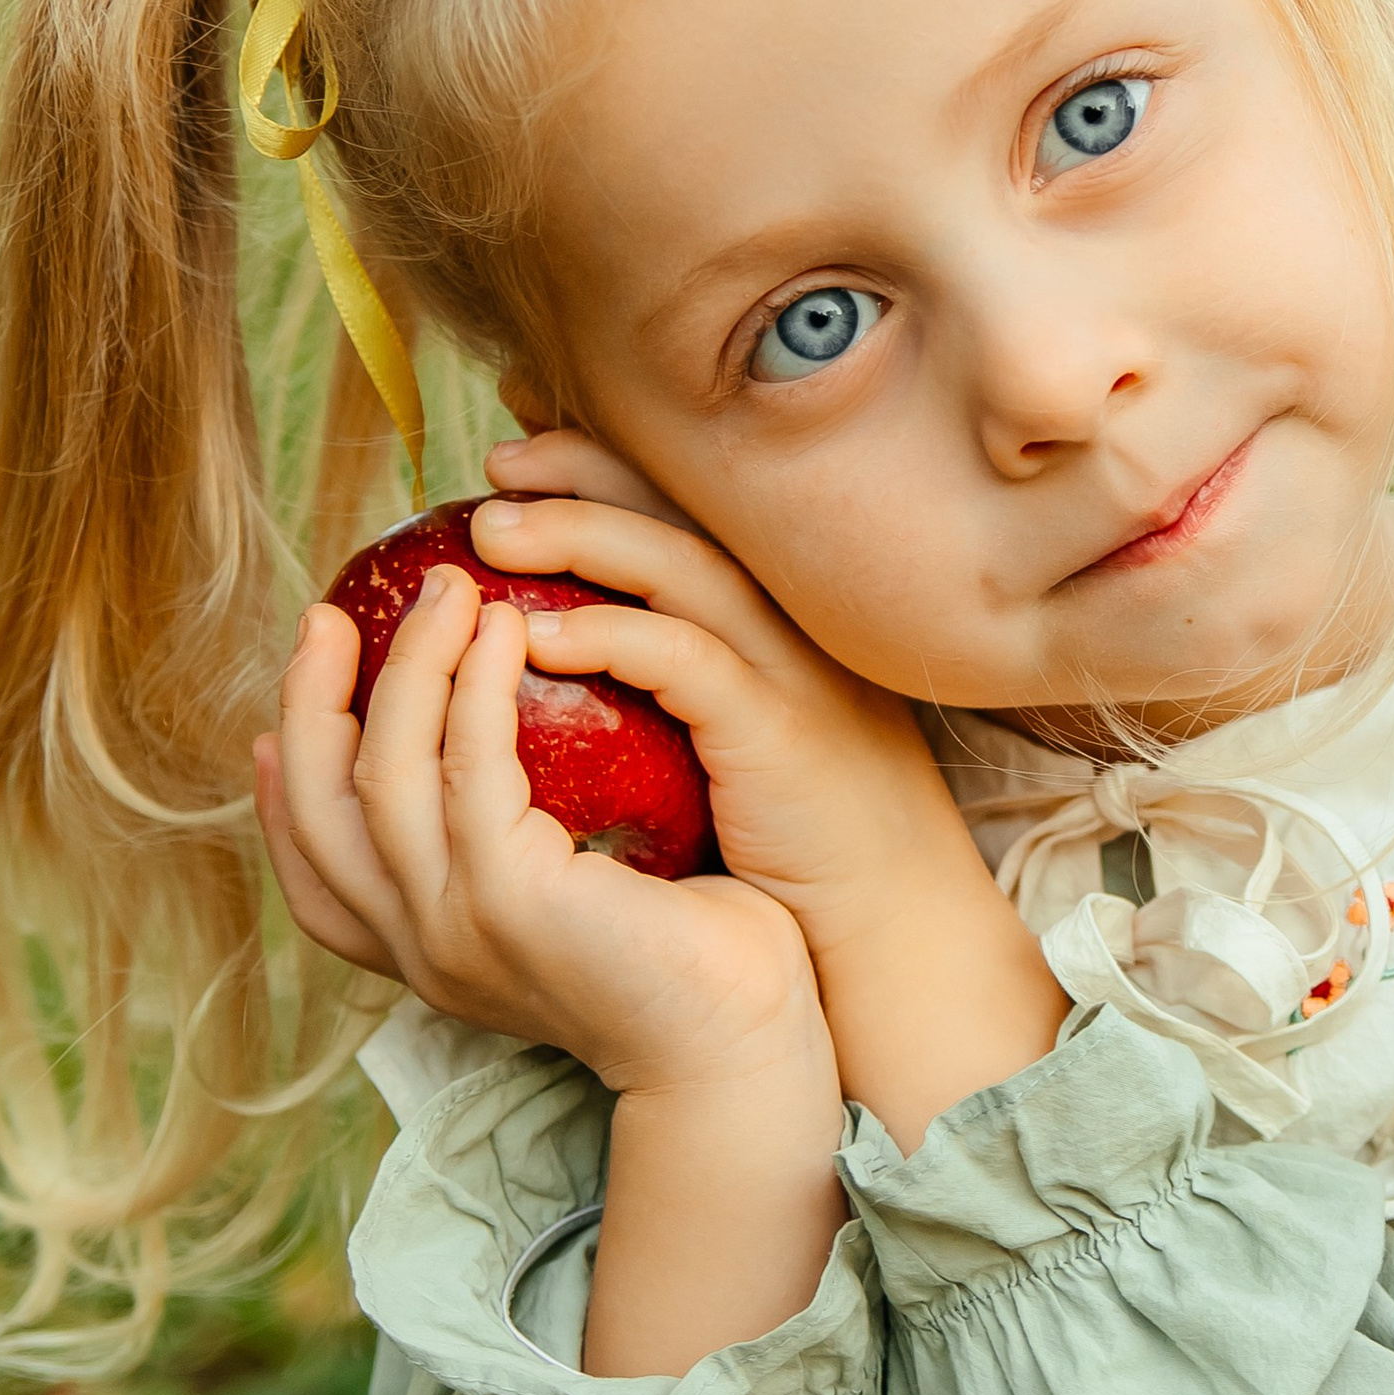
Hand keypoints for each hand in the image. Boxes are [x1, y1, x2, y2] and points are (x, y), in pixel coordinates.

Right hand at [260, 556, 824, 1103]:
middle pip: (316, 810)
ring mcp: (454, 926)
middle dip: (308, 700)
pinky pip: (472, 763)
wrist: (737, 1047)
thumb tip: (495, 760)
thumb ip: (516, 850)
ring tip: (449, 589)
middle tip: (328, 613)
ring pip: (385, 769)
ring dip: (408, 663)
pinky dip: (480, 682)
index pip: (315, 872)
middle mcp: (421, 947)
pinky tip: (507, 626)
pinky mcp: (507, 898)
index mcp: (426, 953)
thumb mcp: (571, 902)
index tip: (281, 715)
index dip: (280, 790)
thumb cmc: (685, 964)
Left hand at [467, 428, 981, 961]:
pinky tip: (538, 638)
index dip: (600, 468)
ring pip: (680, 565)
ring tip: (490, 534)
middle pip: (678, 511)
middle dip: (581, 472)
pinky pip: (688, 660)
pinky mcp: (783, 733)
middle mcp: (792, 624)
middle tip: (492, 468)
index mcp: (777, 619)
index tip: (515, 458)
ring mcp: (792, 672)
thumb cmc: (805, 855)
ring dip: (579, 535)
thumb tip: (564, 667)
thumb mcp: (740, 751)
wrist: (902, 935)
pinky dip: (610, 638)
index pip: (682, 509)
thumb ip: (678, 696)